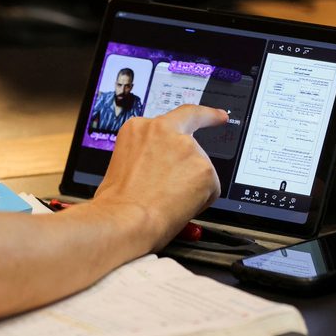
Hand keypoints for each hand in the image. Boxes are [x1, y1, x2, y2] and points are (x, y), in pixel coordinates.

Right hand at [93, 105, 227, 249]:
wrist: (125, 220)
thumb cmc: (116, 203)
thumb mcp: (122, 166)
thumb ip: (145, 157)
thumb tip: (159, 169)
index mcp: (139, 129)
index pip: (178, 114)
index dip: (204, 114)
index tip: (218, 115)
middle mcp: (164, 131)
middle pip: (193, 138)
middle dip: (198, 148)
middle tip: (203, 150)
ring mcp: (187, 148)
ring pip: (200, 168)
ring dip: (191, 185)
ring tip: (167, 202)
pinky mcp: (204, 169)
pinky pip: (210, 188)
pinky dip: (200, 201)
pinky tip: (179, 207)